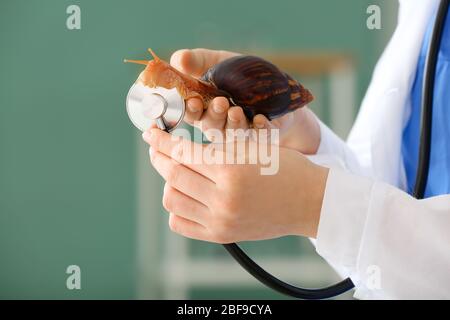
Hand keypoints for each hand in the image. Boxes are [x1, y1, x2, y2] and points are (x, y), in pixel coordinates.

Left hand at [142, 128, 327, 242]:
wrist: (309, 202)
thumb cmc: (285, 169)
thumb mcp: (252, 148)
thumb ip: (215, 147)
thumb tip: (179, 146)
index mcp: (231, 170)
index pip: (182, 152)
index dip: (162, 140)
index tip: (151, 132)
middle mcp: (223, 198)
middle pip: (172, 175)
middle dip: (159, 156)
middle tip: (156, 148)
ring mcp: (220, 221)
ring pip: (172, 200)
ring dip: (168, 182)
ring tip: (177, 172)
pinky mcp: (221, 236)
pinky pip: (181, 224)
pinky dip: (177, 208)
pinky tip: (186, 194)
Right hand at [170, 48, 320, 153]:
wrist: (274, 84)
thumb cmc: (237, 74)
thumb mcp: (216, 62)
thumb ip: (196, 61)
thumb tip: (178, 59)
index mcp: (203, 109)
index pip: (190, 114)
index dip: (190, 110)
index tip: (193, 101)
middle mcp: (218, 124)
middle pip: (211, 127)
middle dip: (214, 115)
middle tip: (220, 102)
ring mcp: (240, 132)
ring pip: (233, 134)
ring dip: (234, 123)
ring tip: (237, 110)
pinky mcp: (263, 133)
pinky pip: (260, 135)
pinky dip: (260, 128)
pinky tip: (260, 119)